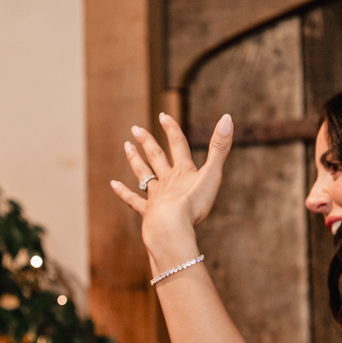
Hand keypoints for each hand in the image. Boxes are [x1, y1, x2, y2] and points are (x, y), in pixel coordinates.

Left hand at [111, 112, 232, 259]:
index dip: (171, 129)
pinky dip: (123, 193)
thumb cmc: (193, 203)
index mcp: (183, 172)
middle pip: (156, 157)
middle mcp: (167, 181)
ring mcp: (155, 197)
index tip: (162, 115)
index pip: (177, 145)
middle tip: (135, 129)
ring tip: (127, 147)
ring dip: (135, 160)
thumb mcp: (212, 174)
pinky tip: (113, 185)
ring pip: (143, 174)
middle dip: (147, 142)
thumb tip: (228, 117)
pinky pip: (133, 201)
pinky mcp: (148, 213)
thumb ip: (220, 148)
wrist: (172, 227)